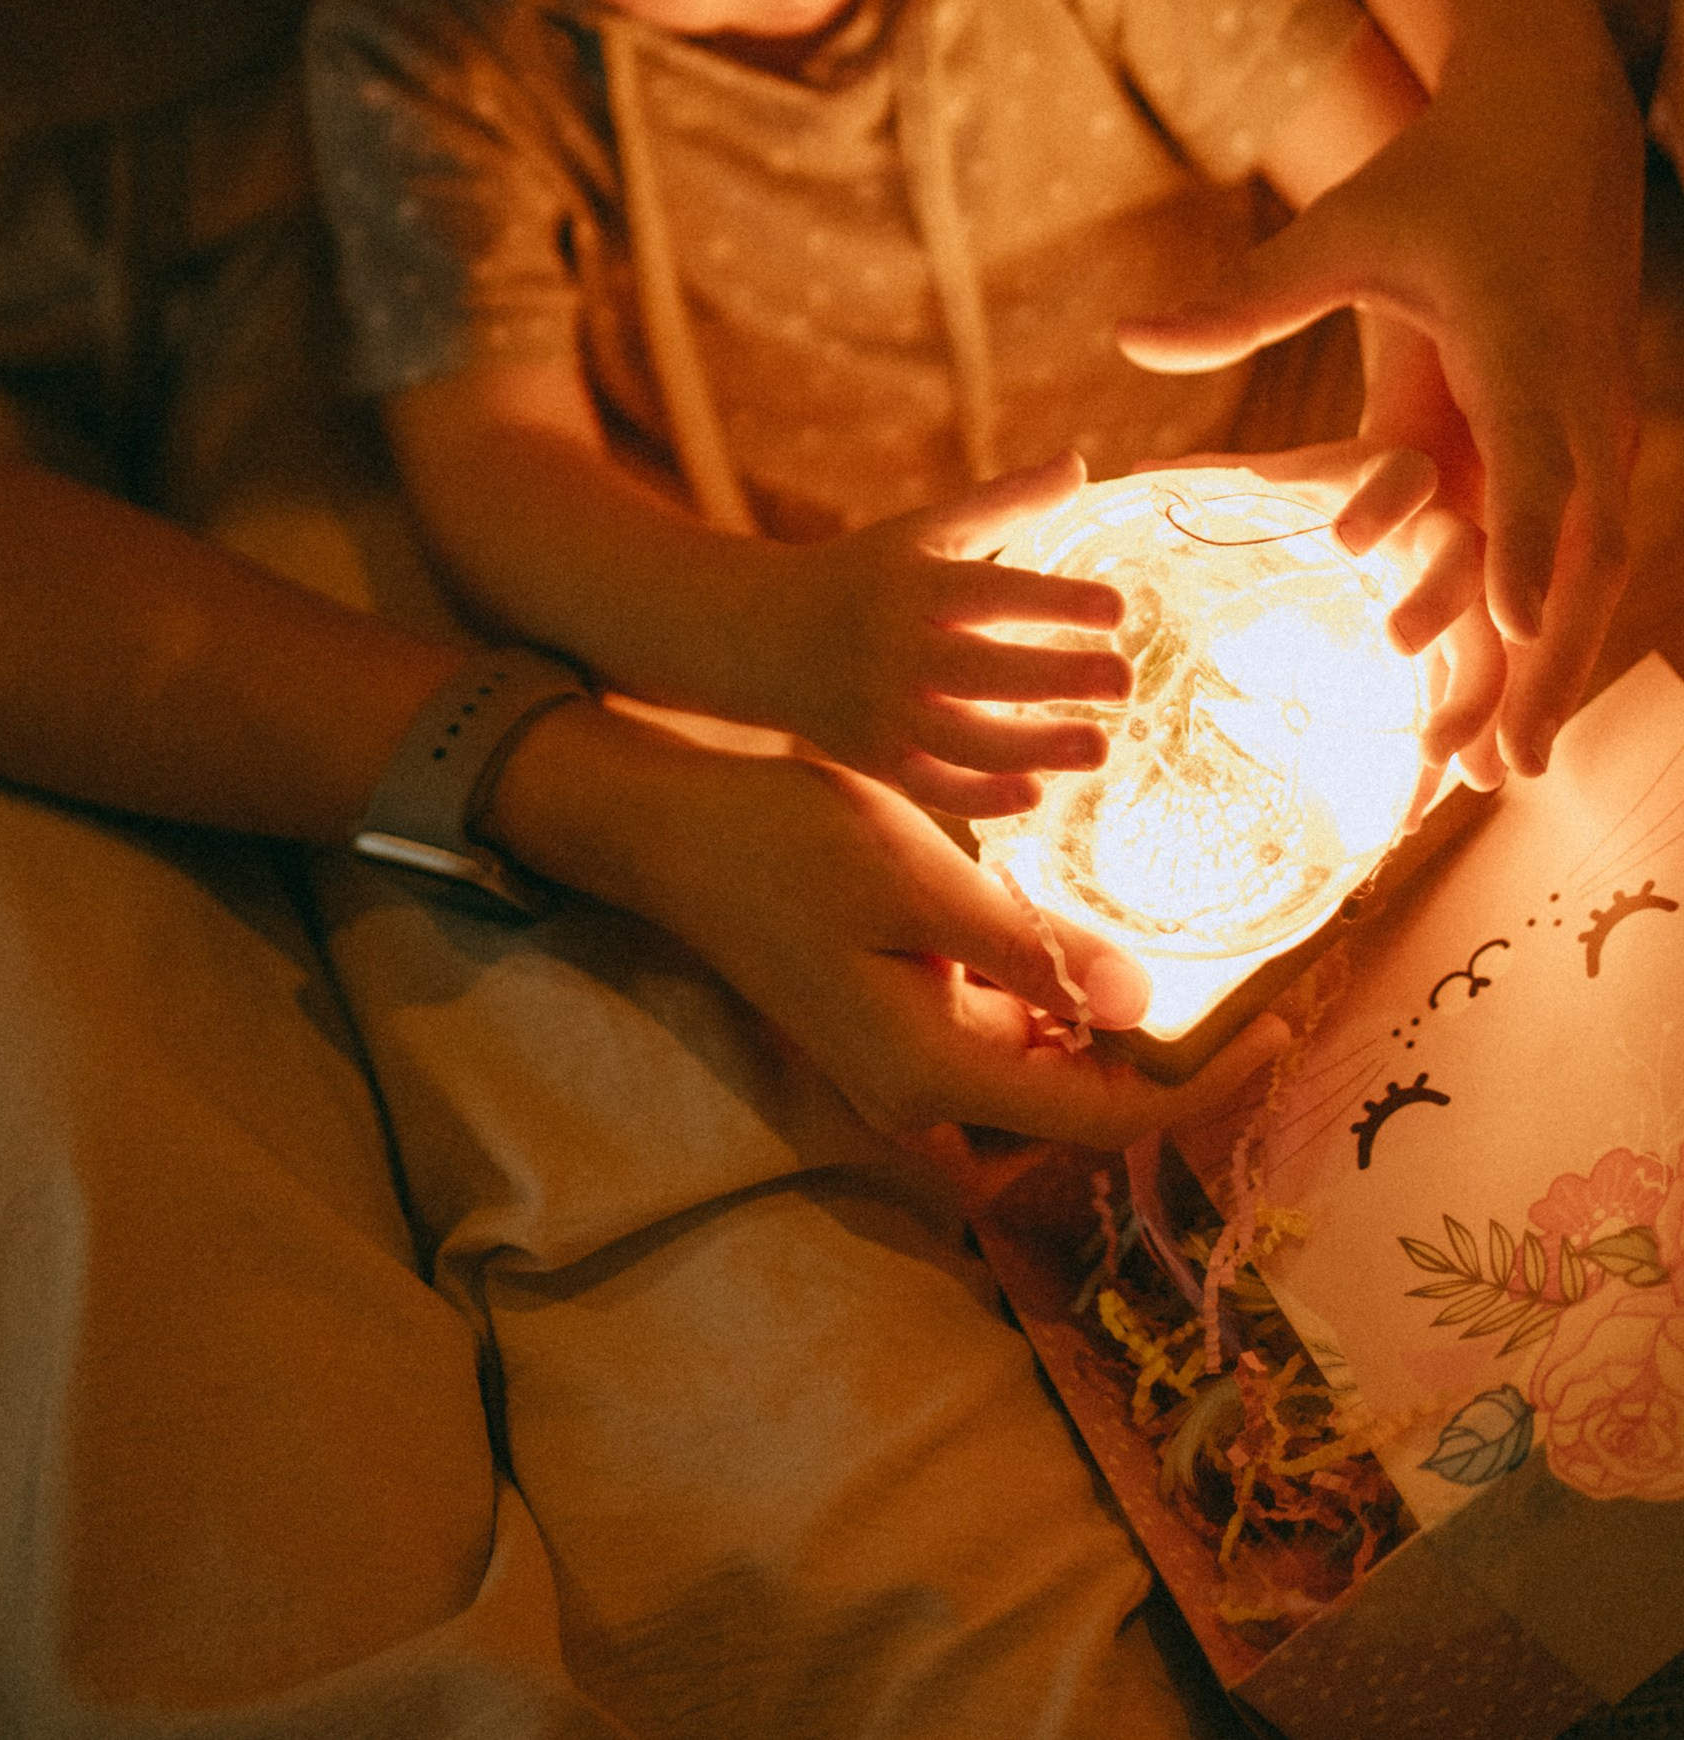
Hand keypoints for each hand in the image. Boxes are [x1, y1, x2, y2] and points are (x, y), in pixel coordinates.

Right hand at [498, 711, 1287, 1143]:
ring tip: (1205, 968)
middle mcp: (919, 1092)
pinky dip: (1061, 1004)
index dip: (1205, 1082)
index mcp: (930, 1069)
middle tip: (1266, 996)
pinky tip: (1095, 942)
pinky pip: (1001, 1035)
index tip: (1282, 1020)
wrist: (666, 830)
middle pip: (1082, 1113)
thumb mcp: (916, 875)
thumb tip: (1139, 1007)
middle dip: (1177, 1067)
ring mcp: (901, 1064)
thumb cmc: (783, 838)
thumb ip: (1028, 947)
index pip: (1106, 1118)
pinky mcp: (891, 1024)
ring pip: (1045, 1075)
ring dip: (1119, 1036)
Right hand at [744, 451, 1132, 816]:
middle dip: (1056, 677)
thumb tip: (1079, 462)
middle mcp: (898, 650)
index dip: (1056, 601)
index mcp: (915, 586)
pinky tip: (1037, 794)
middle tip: (1125, 679)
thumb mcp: (926, 530)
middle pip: (982, 672)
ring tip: (1100, 747)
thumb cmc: (867, 574)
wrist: (768, 635)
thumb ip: (1006, 503)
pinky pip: (932, 788)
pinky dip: (980, 797)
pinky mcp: (877, 760)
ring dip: (1033, 749)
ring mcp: (885, 712)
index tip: (1118, 608)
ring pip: (962, 741)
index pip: (992, 593)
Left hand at [1119, 58, 1639, 774]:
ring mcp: (1594, 425)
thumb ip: (1245, 299)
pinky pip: (1575, 550)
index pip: (1531, 463)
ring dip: (1545, 671)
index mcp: (1518, 346)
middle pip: (1573, 554)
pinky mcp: (1588, 438)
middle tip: (1495, 770)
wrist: (1553, 136)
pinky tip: (1514, 706)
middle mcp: (1572, 400)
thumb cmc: (1436, 179)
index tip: (1500, 626)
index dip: (1521, 549)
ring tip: (1500, 778)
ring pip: (1584, 569)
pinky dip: (1548, 630)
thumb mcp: (1343, 232)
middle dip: (1537, 664)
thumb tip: (1124, 339)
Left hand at [1167, 433, 1508, 789]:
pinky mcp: (1467, 652)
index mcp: (1394, 480)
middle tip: (1395, 644)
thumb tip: (1141, 469)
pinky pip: (1473, 699)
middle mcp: (1442, 535)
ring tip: (1444, 758)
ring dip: (1473, 697)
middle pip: (1465, 562)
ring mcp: (1466, 599)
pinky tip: (1432, 803)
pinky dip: (1462, 747)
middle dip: (1438, 603)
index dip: (1384, 500)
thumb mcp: (1274, 483)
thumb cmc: (1324, 496)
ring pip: (1489, 643)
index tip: (1345, 538)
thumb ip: (1216, 476)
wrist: (1397, 510)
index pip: (1403, 472)